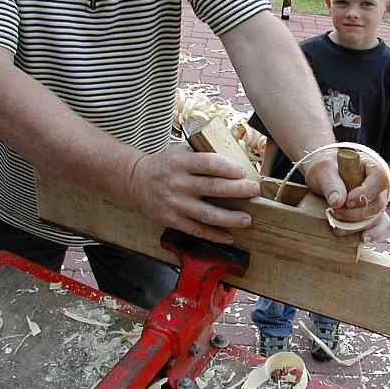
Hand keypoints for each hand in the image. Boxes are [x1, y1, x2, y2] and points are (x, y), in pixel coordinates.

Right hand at [128, 144, 260, 243]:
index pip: (208, 164)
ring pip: (206, 214)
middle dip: (237, 190)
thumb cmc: (165, 165)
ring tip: (247, 220)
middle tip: (254, 191)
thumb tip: (236, 161)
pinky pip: (196, 230)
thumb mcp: (180, 152)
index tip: (243, 172)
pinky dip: (214, 235)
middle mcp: (177, 183)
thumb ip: (202, 155)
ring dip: (229, 218)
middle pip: (212, 188)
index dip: (228, 168)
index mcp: (180, 163)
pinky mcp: (172, 220)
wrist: (135, 182)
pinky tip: (229, 237)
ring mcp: (174, 204)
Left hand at [305, 151, 389, 241]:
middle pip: (377, 204)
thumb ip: (331, 184)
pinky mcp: (371, 214)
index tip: (347, 201)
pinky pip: (379, 226)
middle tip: (335, 212)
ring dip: (358, 226)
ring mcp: (376, 201)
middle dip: (356, 213)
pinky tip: (362, 238)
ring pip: (377, 218)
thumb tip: (337, 203)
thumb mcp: (324, 171)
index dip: (364, 194)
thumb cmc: (326, 168)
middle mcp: (378, 186)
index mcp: (372, 169)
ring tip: (338, 228)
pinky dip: (373, 233)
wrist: (324, 175)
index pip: (378, 181)